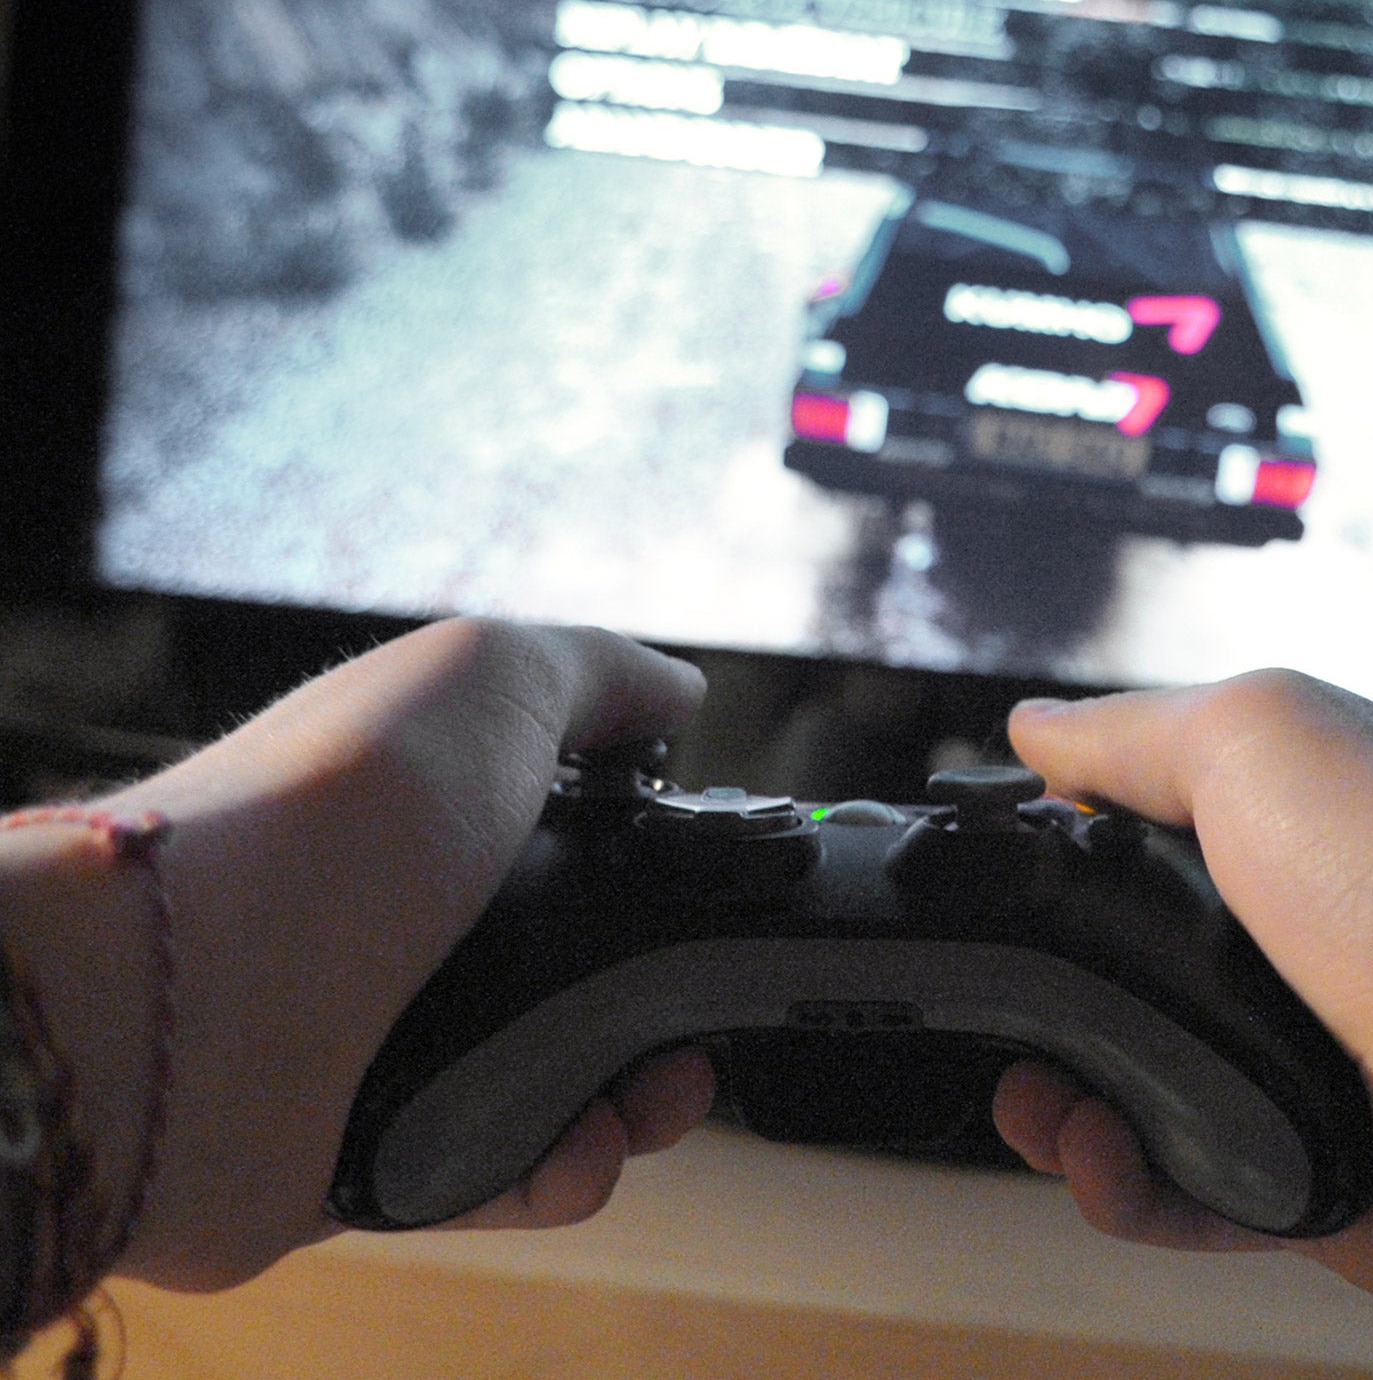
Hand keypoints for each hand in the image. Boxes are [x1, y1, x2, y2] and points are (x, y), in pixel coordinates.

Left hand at [96, 618, 715, 1289]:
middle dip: (667, 994)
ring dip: (636, 1094)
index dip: (651, 861)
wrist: (186, 995)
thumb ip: (599, 676)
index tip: (710, 883)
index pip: (567, 837)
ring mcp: (385, 1040)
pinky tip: (584, 1145)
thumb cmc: (342, 810)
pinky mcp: (364, 1156)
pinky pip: (493, 1172)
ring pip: (550, 1078)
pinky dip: (557, 1167)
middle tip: (707, 1011)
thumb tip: (681, 690)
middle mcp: (410, 921)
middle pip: (577, 967)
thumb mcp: (491, 674)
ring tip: (664, 1093)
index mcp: (435, 808)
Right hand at [993, 670, 1372, 1318]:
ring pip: (1126, 1092)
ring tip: (1042, 1105)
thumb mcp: (1255, 735)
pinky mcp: (1297, 1176)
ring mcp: (1285, 1064)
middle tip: (997, 1010)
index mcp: (1270, 831)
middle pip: (1109, 977)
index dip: (1050, 865)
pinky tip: (1101, 1156)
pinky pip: (1175, 1193)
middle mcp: (1273, 946)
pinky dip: (1118, 1184)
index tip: (994, 889)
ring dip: (1056, 1105)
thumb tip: (1030, 728)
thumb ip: (1130, 734)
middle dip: (1031, 998)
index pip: (1123, 845)